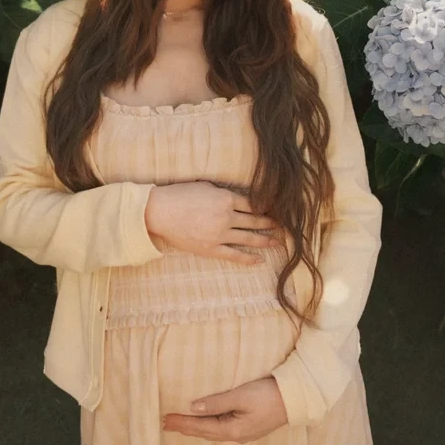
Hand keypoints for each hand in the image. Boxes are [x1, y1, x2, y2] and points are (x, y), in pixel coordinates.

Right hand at [145, 181, 280, 266]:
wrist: (159, 211)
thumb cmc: (179, 194)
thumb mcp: (205, 185)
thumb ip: (222, 191)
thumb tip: (236, 196)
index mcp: (226, 198)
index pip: (253, 203)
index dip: (266, 207)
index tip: (276, 210)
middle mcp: (226, 216)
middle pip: (255, 220)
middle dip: (271, 223)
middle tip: (284, 226)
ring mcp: (219, 234)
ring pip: (249, 238)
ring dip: (265, 240)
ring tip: (278, 242)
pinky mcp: (211, 248)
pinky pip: (234, 255)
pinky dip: (248, 258)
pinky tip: (259, 259)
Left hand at [162, 376, 287, 443]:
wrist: (295, 400)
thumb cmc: (267, 395)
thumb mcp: (240, 396)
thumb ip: (216, 403)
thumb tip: (193, 408)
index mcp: (232, 430)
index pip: (200, 427)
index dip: (182, 423)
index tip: (165, 420)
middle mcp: (236, 436)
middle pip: (204, 433)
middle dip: (185, 428)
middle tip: (165, 424)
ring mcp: (243, 433)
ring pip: (212, 432)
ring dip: (195, 428)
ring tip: (180, 425)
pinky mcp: (249, 427)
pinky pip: (221, 429)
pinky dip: (208, 426)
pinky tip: (205, 424)